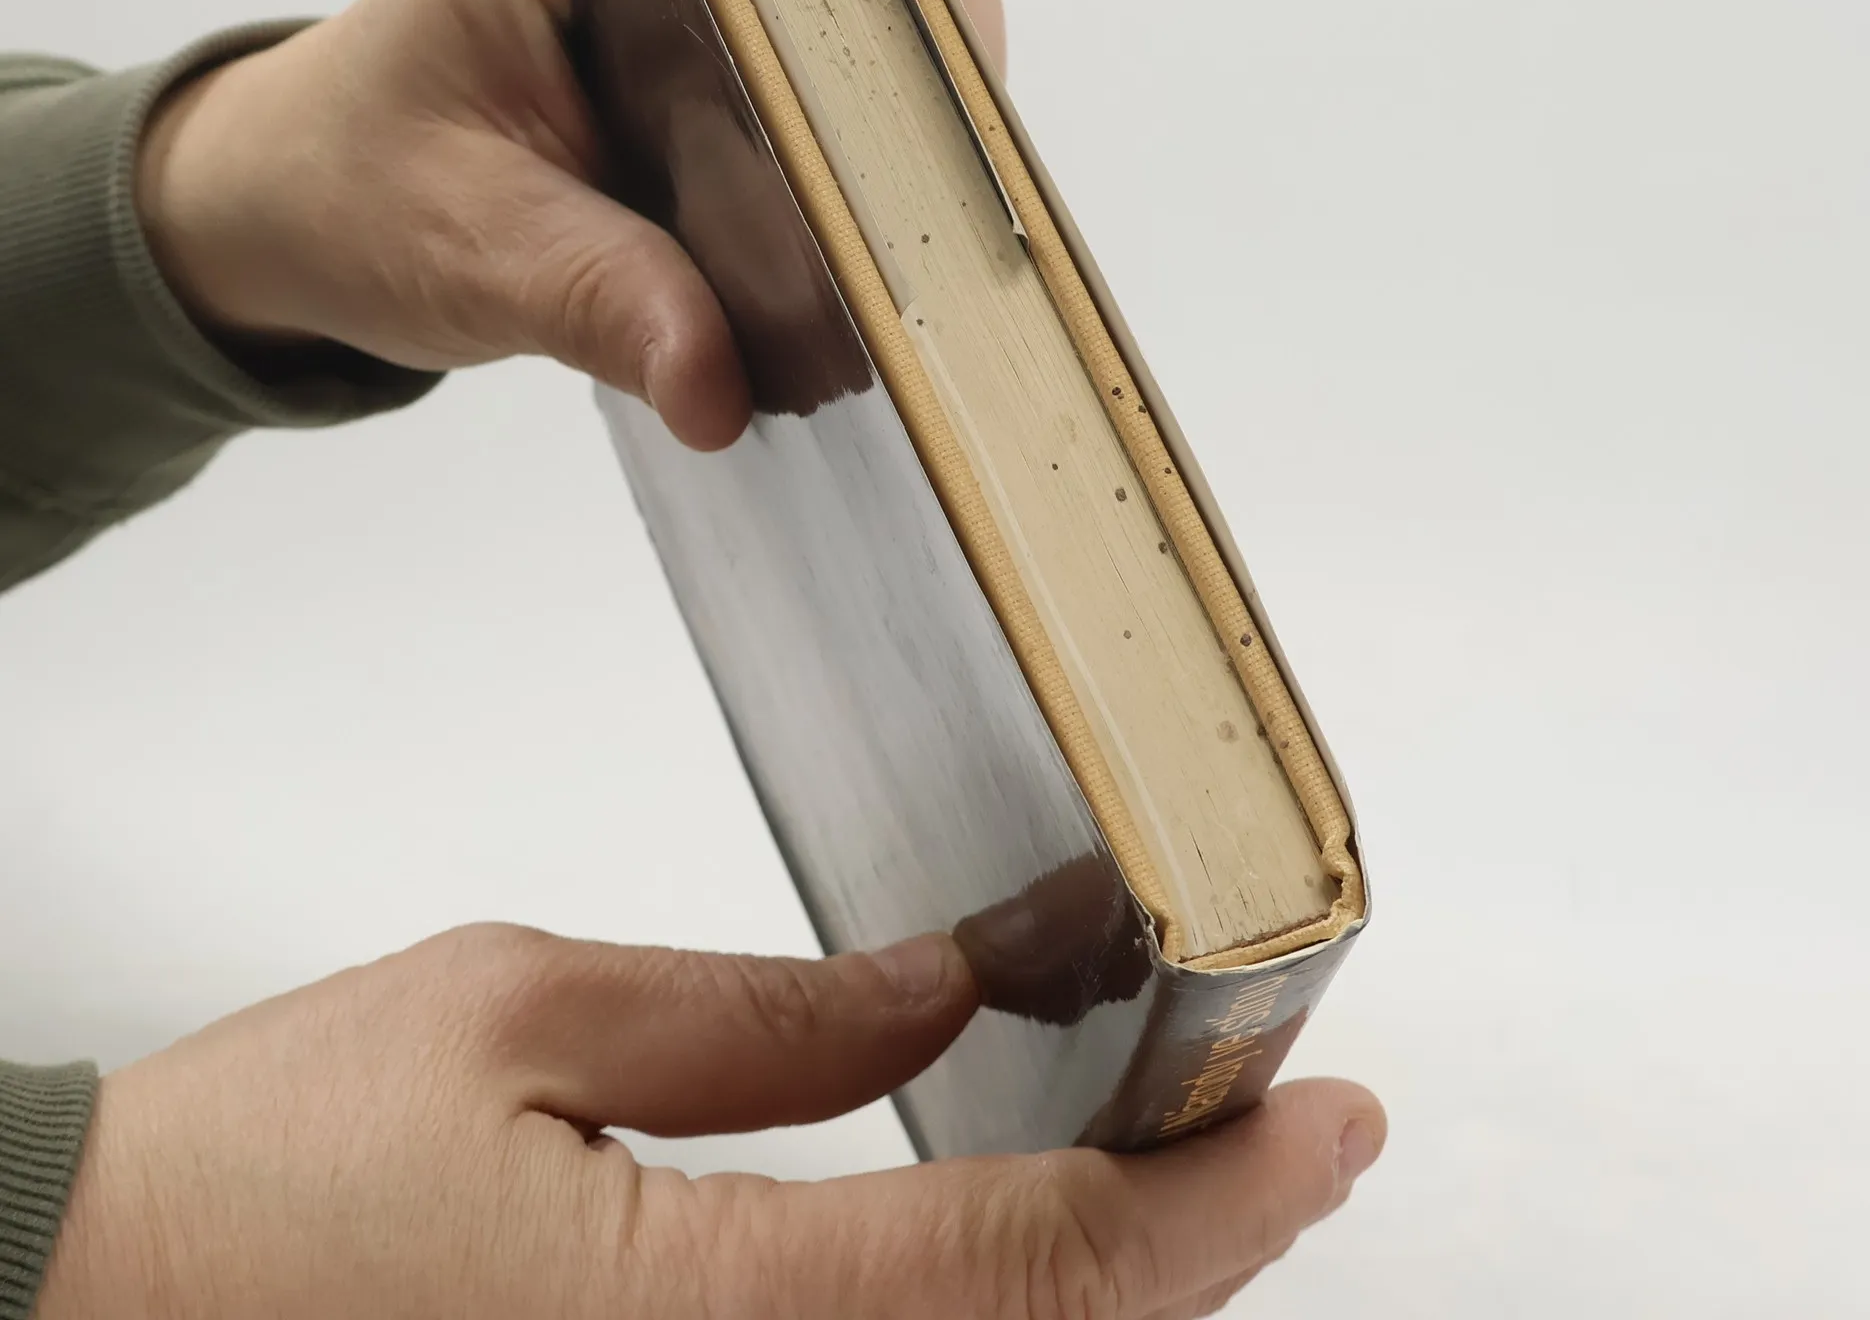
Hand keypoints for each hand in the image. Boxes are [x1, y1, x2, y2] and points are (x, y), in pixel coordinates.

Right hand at [35, 924, 1383, 1317]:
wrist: (87, 1308)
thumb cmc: (268, 1168)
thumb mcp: (519, 1016)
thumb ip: (758, 1017)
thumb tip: (940, 992)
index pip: (1040, 1274)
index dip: (1220, 1198)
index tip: (1333, 1118)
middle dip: (1206, 1253)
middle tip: (1301, 1133)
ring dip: (1116, 1297)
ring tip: (1197, 1169)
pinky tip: (1028, 1247)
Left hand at [133, 0, 1004, 449]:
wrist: (304, 199)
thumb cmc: (354, 188)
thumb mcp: (463, 247)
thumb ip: (594, 301)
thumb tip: (720, 385)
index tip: (923, 88)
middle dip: (936, 29)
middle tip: (932, 178)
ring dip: (922, 86)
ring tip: (916, 213)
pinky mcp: (737, 44)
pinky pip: (857, 54)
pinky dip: (885, 133)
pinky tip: (880, 223)